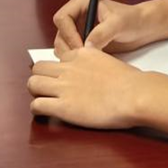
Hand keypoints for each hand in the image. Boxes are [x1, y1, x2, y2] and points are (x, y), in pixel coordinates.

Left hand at [28, 47, 144, 128]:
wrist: (134, 94)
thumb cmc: (131, 81)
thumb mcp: (111, 62)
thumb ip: (97, 63)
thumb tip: (96, 72)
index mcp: (82, 54)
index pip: (58, 58)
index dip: (58, 69)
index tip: (62, 77)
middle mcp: (69, 68)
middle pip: (39, 68)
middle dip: (41, 77)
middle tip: (48, 88)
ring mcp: (64, 87)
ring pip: (33, 84)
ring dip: (35, 91)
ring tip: (44, 99)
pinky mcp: (62, 107)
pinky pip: (36, 105)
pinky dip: (37, 109)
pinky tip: (46, 112)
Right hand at [53, 0, 154, 56]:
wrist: (142, 28)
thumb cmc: (132, 19)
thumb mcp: (118, 23)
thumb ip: (103, 33)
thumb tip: (86, 46)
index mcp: (82, 3)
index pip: (62, 18)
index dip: (68, 34)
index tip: (81, 46)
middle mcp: (76, 14)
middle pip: (60, 33)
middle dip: (68, 46)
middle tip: (82, 58)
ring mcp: (78, 29)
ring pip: (62, 44)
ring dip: (70, 54)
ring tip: (87, 60)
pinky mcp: (82, 41)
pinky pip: (70, 52)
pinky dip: (75, 58)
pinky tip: (89, 61)